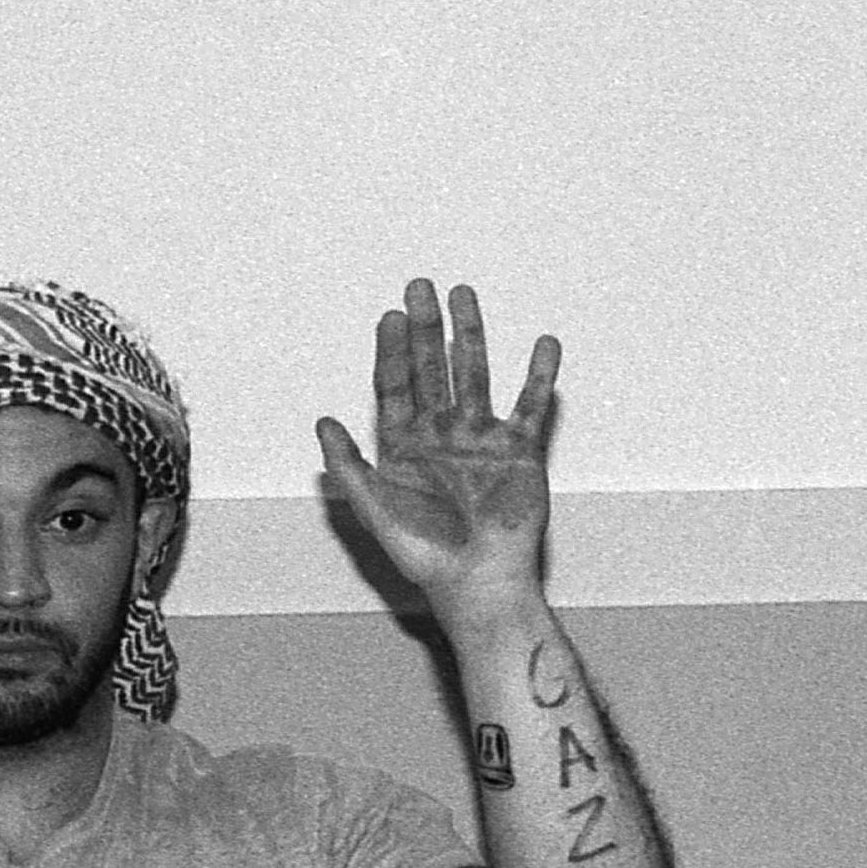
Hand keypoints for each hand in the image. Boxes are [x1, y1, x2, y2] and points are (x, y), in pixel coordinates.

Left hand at [315, 283, 558, 649]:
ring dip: (471, 335)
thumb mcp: (374, 509)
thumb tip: (322, 421)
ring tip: (465, 295)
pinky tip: (544, 344)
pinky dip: (539, 375)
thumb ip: (349, 465)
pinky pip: (532, 405)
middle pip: (432, 369)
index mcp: (405, 447)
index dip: (391, 350)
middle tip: (420, 285)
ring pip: (475, 374)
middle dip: (426, 328)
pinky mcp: (521, 452)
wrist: (480, 582)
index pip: (395, 386)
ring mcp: (482, 440)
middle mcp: (442, 436)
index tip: (392, 314)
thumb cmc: (425, 555)